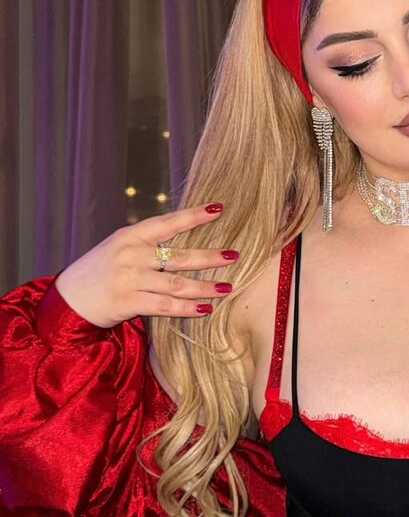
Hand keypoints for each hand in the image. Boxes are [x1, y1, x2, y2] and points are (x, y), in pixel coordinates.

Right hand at [54, 203, 238, 327]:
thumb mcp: (119, 250)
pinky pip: (165, 305)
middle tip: (233, 255)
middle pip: (179, 255)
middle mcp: (130, 254)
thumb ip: (148, 245)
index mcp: (130, 236)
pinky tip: (205, 308)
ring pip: (176, 282)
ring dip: (205, 286)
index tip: (218, 208)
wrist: (67, 300)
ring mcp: (128, 278)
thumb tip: (189, 244)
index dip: (194, 215)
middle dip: (209, 256)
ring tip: (226, 287)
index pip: (168, 222)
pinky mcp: (127, 301)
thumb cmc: (99, 273)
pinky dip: (187, 308)